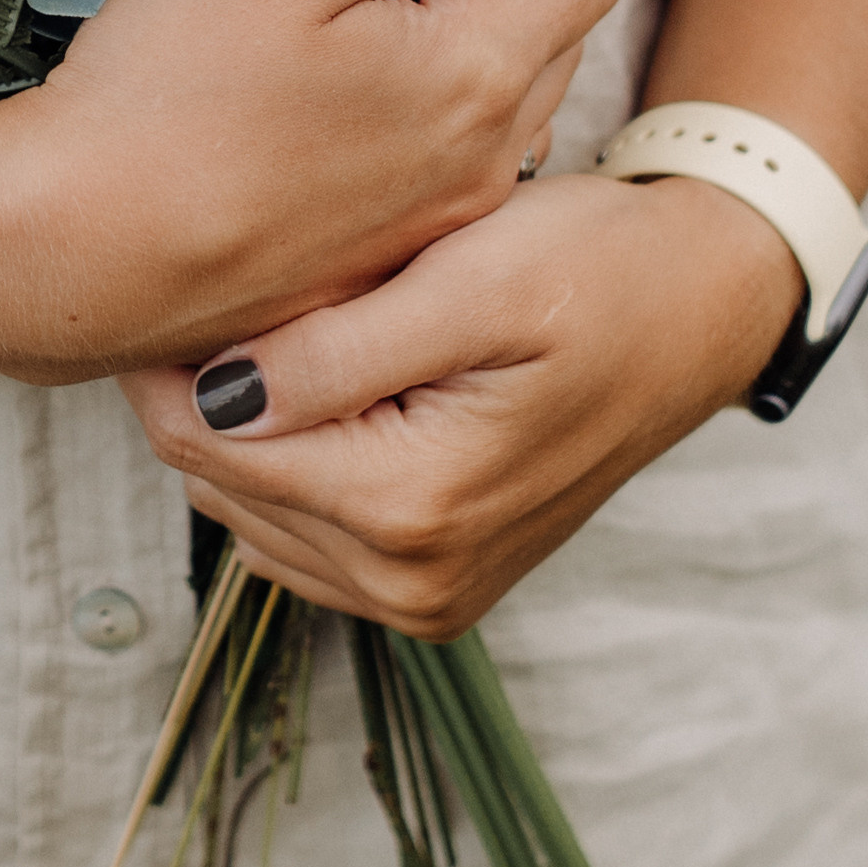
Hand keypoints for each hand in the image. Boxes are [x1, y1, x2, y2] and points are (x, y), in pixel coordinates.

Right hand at [0, 0, 622, 382]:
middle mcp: (482, 168)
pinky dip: (414, 135)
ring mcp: (427, 233)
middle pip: (558, 43)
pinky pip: (437, 185)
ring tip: (360, 31)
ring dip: (466, 59)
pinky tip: (322, 118)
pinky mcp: (368, 274)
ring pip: (502, 119)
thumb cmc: (167, 93)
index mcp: (480, 74)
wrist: (71, 253)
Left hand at [118, 170, 802, 635]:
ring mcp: (422, 597)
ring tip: (309, 333)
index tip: (177, 277)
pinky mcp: (429, 588)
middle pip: (219, 480)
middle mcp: (412, 581)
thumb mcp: (473, 282)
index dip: (170, 355)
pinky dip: (297, 460)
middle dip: (212, 388)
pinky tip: (339, 386)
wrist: (697, 310)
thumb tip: (213, 399)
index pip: (207, 442)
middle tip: (257, 289)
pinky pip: (299, 534)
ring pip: (248, 510)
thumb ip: (339, 353)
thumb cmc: (597, 269)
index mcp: (414, 507)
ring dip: (254, 426)